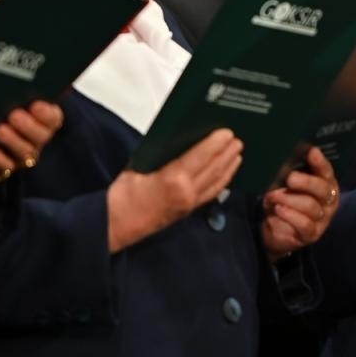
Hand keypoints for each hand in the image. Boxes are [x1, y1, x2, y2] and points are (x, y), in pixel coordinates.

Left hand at [0, 100, 63, 181]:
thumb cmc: (11, 108)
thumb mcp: (18, 102)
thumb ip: (19, 98)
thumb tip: (11, 86)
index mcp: (47, 120)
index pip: (53, 118)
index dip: (46, 114)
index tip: (36, 106)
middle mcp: (39, 139)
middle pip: (41, 137)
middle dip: (28, 127)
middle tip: (14, 116)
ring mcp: (26, 155)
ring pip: (25, 153)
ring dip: (13, 141)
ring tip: (0, 130)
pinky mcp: (9, 166)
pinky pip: (6, 167)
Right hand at [106, 129, 242, 252]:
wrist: (116, 225)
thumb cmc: (124, 193)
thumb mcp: (139, 166)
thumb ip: (160, 153)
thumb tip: (179, 139)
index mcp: (173, 179)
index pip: (200, 157)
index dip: (215, 143)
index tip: (227, 132)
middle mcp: (186, 192)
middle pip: (214, 169)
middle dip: (228, 153)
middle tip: (239, 139)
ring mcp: (190, 203)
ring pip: (216, 182)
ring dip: (229, 167)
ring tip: (238, 153)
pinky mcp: (189, 211)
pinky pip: (211, 193)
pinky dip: (222, 181)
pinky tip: (226, 173)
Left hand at [262, 146, 339, 259]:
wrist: (275, 229)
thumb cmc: (284, 199)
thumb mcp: (286, 184)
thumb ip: (291, 171)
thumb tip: (285, 157)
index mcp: (326, 184)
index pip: (326, 171)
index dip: (320, 162)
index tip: (311, 151)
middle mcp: (328, 201)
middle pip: (322, 189)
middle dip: (306, 182)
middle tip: (290, 178)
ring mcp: (322, 219)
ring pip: (310, 206)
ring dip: (289, 199)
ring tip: (273, 196)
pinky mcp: (312, 235)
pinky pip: (304, 224)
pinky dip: (290, 215)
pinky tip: (278, 209)